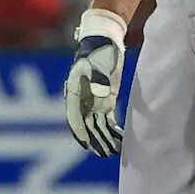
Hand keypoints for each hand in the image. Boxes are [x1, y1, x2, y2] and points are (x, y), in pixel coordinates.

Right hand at [64, 8, 126, 156]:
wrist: (105, 39)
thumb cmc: (99, 49)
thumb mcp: (97, 62)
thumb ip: (98, 79)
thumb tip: (101, 96)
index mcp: (75, 92)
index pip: (74, 117)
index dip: (80, 132)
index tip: (87, 145)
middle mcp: (82, 100)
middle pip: (87, 126)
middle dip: (96, 141)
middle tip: (106, 154)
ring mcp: (94, 101)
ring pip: (97, 126)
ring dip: (105, 139)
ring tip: (115, 152)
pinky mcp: (105, 100)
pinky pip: (106, 120)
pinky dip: (112, 131)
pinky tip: (120, 140)